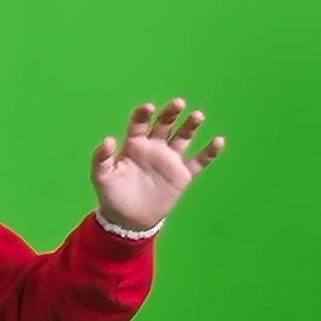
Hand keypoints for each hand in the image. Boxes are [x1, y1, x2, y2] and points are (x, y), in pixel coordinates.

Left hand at [92, 96, 223, 230]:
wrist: (128, 218)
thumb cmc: (112, 193)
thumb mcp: (102, 176)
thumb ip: (102, 158)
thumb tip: (108, 139)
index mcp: (134, 144)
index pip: (140, 124)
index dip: (144, 114)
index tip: (149, 107)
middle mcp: (154, 147)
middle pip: (164, 125)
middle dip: (171, 113)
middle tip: (178, 103)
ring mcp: (170, 160)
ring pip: (183, 138)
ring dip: (190, 126)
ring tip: (197, 115)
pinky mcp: (183, 174)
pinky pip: (199, 161)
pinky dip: (209, 152)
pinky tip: (218, 141)